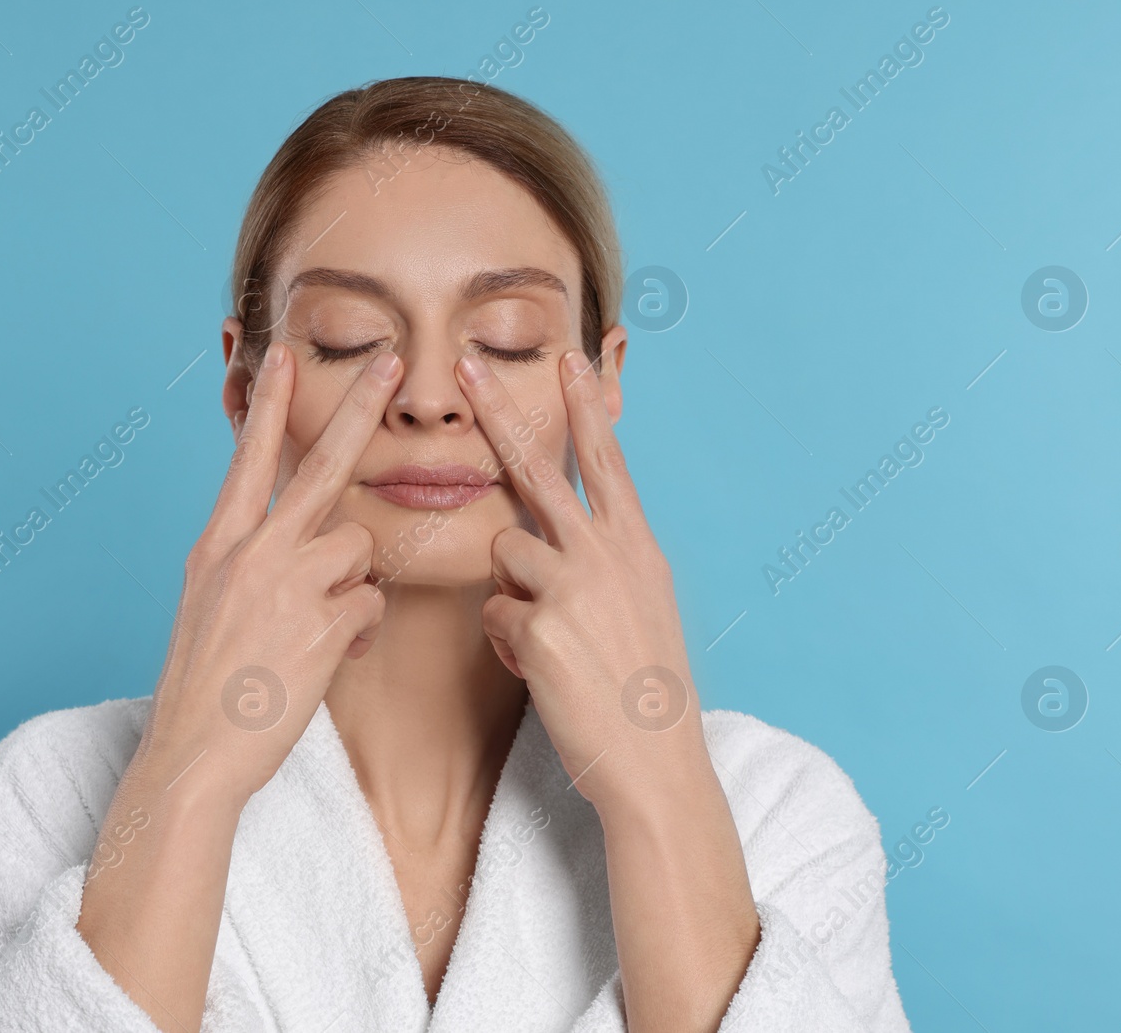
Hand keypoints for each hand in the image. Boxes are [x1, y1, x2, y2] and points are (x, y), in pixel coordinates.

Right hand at [137, 340, 401, 803]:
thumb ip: (249, 564)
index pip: (249, 460)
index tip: (281, 356)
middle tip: (391, 360)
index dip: (269, 406)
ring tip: (317, 629)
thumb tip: (303, 547)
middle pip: (321, 466)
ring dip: (350, 585)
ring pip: (357, 547)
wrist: (194, 754)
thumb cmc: (204, 688)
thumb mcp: (208, 607)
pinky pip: (369, 604)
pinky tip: (328, 659)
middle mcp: (252, 552)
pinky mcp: (322, 622)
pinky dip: (356, 633)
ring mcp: (288, 584)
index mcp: (217, 546)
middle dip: (359, 408)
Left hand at [454, 348, 705, 809]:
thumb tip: (549, 541)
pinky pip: (497, 614)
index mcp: (638, 547)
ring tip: (553, 641)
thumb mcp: (643, 608)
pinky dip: (512, 643)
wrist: (655, 761)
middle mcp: (608, 554)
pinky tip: (546, 671)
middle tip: (465, 363)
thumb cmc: (645, 691)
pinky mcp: (539, 625)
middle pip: (540, 469)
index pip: (607, 462)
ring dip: (514, 593)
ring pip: (504, 551)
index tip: (570, 358)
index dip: (584, 408)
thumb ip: (603, 564)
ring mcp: (572, 585)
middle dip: (499, 412)